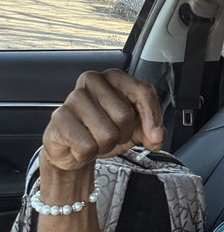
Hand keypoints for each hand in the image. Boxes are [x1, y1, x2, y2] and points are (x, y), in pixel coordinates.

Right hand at [43, 69, 165, 171]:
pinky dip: (88, 153)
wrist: (73, 147)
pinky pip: (87, 146)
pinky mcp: (59, 118)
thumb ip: (153, 130)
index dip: (152, 118)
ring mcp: (74, 98)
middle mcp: (93, 80)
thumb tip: (157, 136)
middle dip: (123, 134)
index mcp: (115, 77)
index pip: (143, 92)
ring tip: (96, 139)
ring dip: (106, 145)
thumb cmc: (104, 130)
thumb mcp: (135, 128)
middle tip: (113, 133)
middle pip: (125, 115)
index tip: (154, 136)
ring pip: (107, 133)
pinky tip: (81, 145)